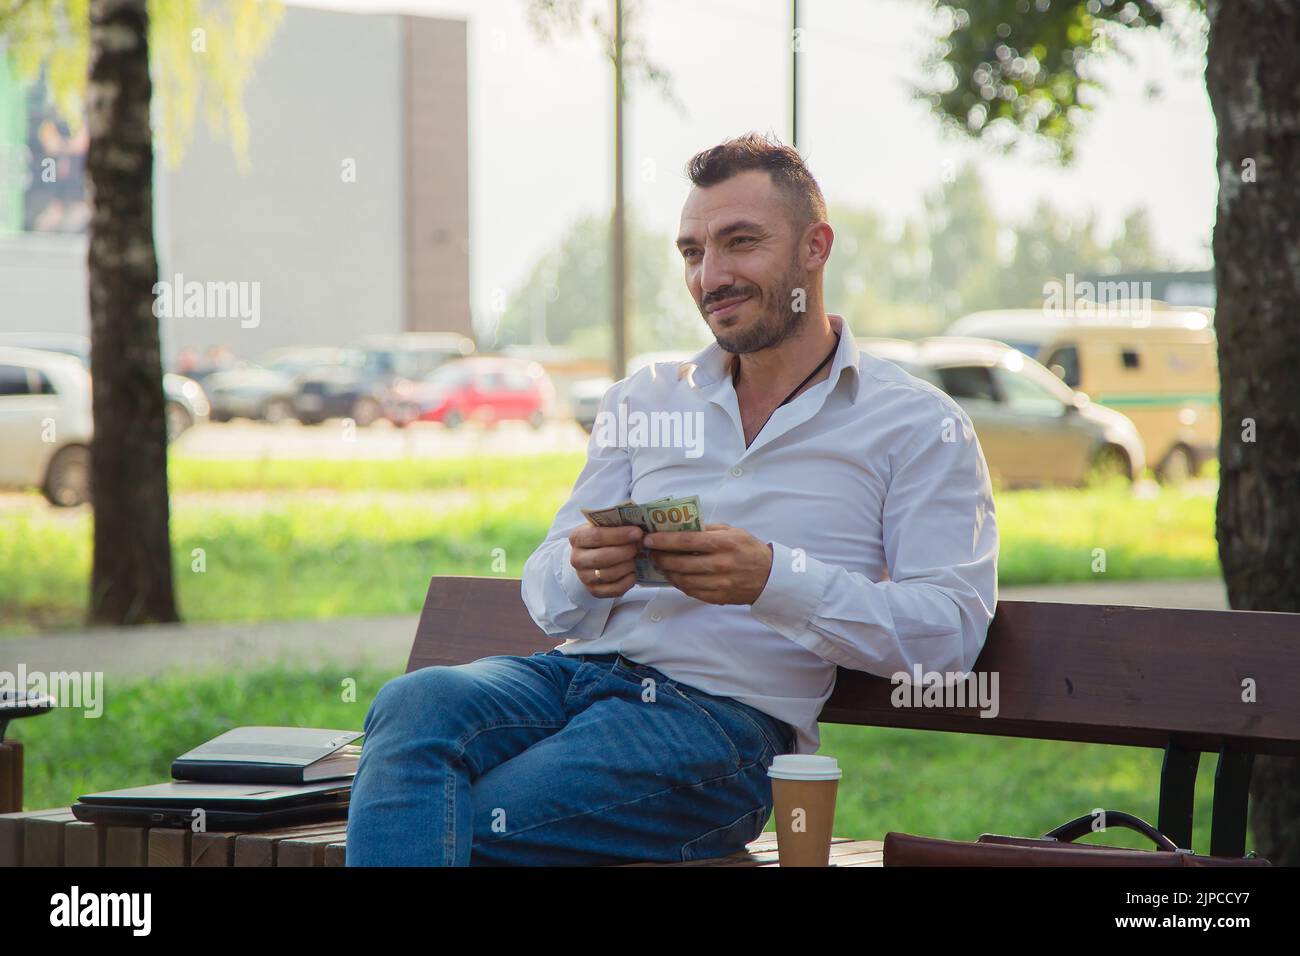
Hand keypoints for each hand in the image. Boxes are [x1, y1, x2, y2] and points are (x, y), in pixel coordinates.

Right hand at [569, 523, 643, 597]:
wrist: (592, 558)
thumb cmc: (604, 539)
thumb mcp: (605, 527)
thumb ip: (616, 525)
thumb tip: (639, 528)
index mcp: (577, 538)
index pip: (597, 536)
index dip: (619, 534)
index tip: (637, 532)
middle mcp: (577, 559)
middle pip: (602, 557)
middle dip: (625, 551)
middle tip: (639, 546)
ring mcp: (584, 577)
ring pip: (608, 574)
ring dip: (627, 566)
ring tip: (636, 559)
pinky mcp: (594, 591)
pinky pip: (614, 589)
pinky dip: (627, 582)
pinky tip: (633, 573)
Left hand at [642, 523, 773, 604]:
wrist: (770, 576)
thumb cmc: (748, 549)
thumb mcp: (732, 531)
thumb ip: (708, 529)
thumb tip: (681, 527)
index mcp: (724, 543)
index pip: (687, 541)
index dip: (664, 541)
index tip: (649, 539)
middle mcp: (721, 564)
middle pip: (681, 563)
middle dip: (661, 558)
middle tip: (651, 553)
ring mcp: (720, 583)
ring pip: (683, 580)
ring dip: (667, 572)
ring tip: (661, 565)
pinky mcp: (719, 597)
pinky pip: (692, 592)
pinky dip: (679, 584)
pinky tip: (675, 577)